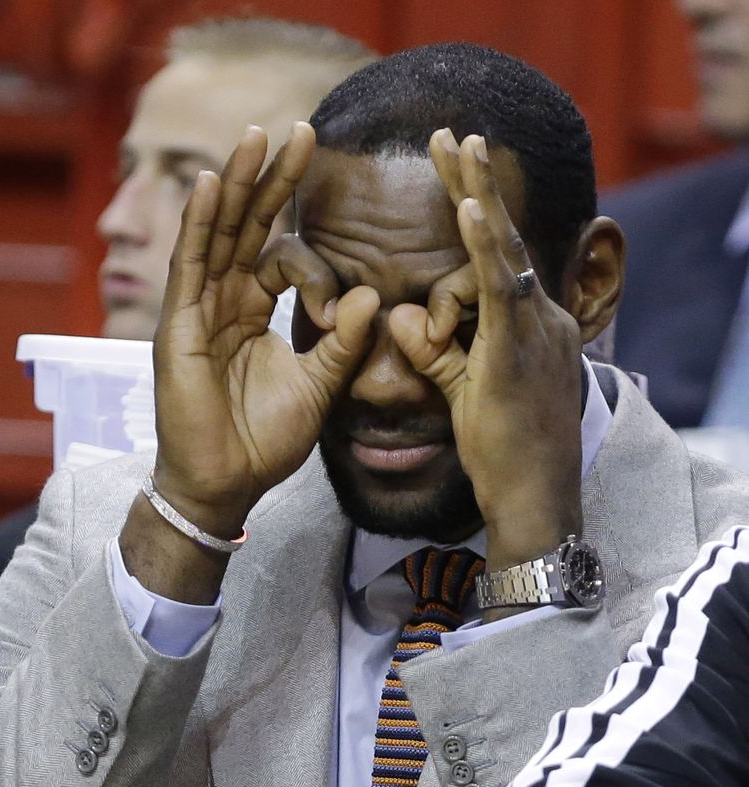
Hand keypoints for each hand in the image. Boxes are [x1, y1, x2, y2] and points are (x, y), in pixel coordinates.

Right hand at [152, 122, 377, 536]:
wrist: (226, 483)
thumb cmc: (264, 440)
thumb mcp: (318, 387)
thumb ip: (342, 342)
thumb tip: (370, 295)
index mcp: (253, 312)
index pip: (280, 255)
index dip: (310, 248)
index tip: (336, 277)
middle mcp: (223, 302)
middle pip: (249, 227)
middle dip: (274, 180)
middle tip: (302, 131)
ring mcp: (197, 310)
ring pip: (218, 234)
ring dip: (238, 183)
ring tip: (258, 134)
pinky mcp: (178, 327)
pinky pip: (190, 266)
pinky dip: (201, 224)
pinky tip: (215, 183)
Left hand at [389, 129, 583, 569]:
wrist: (536, 496)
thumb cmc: (507, 454)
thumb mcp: (466, 392)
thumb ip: (437, 352)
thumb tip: (401, 317)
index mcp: (531, 327)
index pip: (499, 261)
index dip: (477, 216)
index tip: (454, 176)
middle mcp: (541, 318)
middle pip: (506, 237)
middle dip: (477, 182)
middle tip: (453, 133)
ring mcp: (537, 329)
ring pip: (505, 249)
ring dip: (479, 192)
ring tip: (458, 142)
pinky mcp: (521, 347)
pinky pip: (500, 285)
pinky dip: (484, 243)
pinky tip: (466, 205)